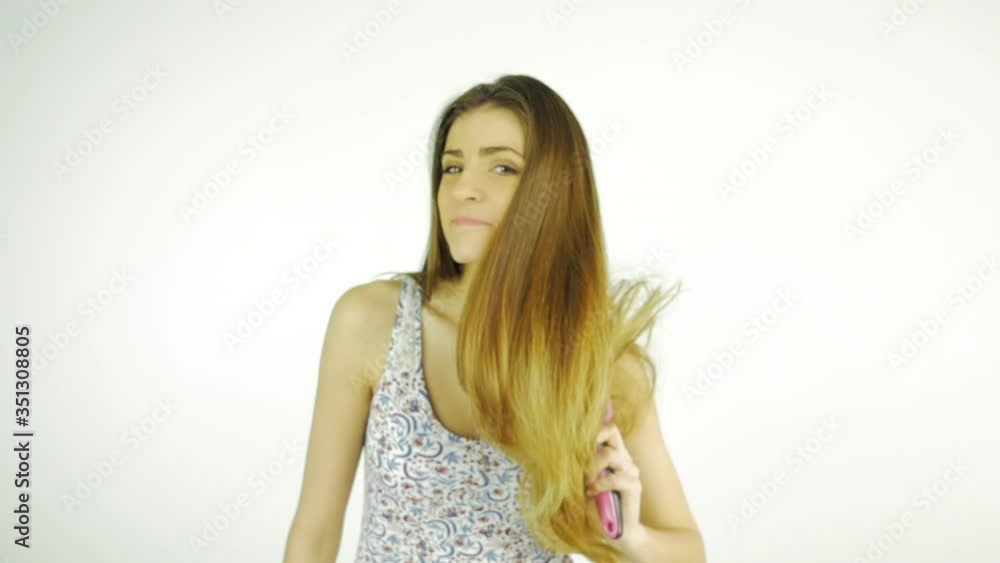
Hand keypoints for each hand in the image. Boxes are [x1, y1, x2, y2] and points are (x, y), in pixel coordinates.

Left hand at [583, 421, 642, 547]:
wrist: (614, 534)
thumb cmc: (596, 508)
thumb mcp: (583, 484)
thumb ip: (580, 467)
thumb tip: (560, 449)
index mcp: (614, 455)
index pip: (608, 429)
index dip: (593, 430)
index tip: (573, 442)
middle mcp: (624, 459)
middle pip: (612, 431)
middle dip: (593, 438)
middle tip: (579, 456)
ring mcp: (631, 472)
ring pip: (610, 455)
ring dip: (592, 468)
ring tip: (584, 483)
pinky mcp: (634, 487)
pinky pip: (616, 478)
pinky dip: (600, 484)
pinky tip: (591, 493)